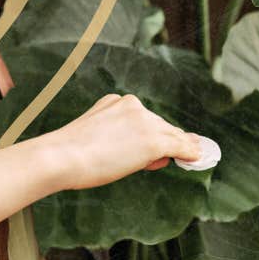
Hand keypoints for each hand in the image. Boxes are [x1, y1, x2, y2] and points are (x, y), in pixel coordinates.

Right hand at [42, 93, 204, 191]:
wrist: (60, 157)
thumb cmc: (68, 155)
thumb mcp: (94, 138)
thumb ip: (118, 140)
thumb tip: (144, 152)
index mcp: (114, 102)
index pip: (143, 119)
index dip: (153, 134)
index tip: (166, 141)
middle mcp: (131, 106)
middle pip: (159, 126)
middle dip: (167, 141)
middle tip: (177, 154)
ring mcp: (143, 121)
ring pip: (169, 136)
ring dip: (179, 147)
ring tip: (189, 154)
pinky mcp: (153, 140)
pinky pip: (178, 145)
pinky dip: (190, 151)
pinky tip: (198, 156)